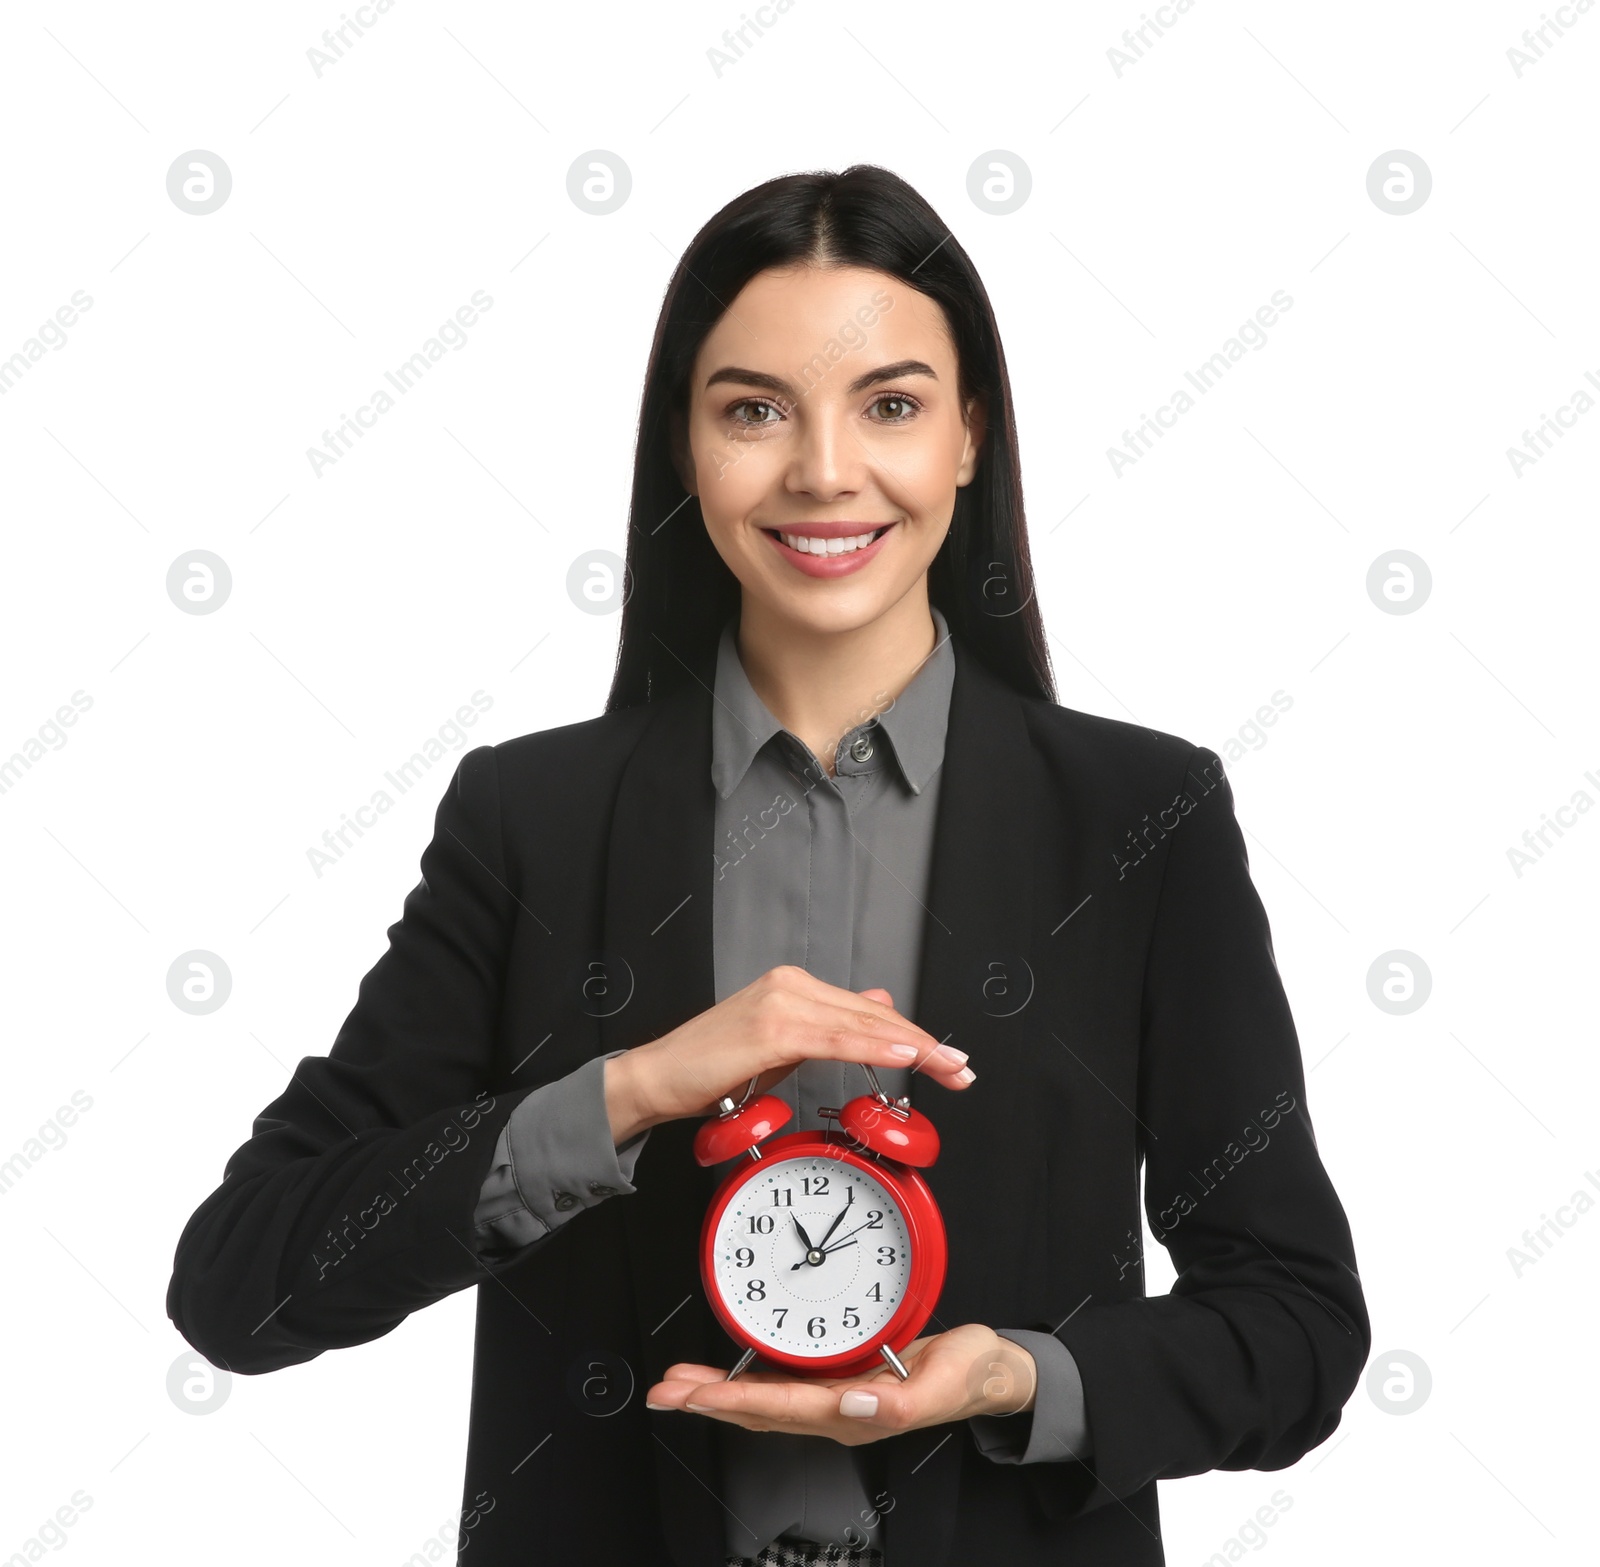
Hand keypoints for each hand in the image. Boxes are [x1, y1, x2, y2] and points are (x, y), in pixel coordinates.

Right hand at [603, 966, 973, 1144]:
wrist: (659, 1078)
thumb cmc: (713, 1068)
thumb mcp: (783, 1044)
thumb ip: (830, 1026)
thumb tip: (877, 1009)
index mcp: (794, 986)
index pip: (870, 1009)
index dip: (913, 1033)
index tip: (947, 1058)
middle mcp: (790, 984)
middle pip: (875, 1013)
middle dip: (924, 1043)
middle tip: (961, 1067)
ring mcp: (781, 1001)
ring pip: (863, 1023)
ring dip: (913, 1046)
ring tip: (948, 1065)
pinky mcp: (772, 1026)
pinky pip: (837, 1038)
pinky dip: (876, 1046)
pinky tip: (906, 1054)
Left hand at [643, 1324, 1035, 1445]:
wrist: (987, 1372)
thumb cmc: (971, 1374)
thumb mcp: (950, 1379)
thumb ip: (904, 1400)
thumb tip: (855, 1406)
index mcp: (858, 1414)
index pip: (785, 1409)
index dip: (738, 1401)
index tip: (700, 1394)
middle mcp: (839, 1411)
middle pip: (762, 1410)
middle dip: (710, 1400)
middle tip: (667, 1390)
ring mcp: (836, 1398)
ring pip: (765, 1399)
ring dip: (719, 1391)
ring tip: (679, 1382)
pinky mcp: (839, 1379)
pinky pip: (781, 1383)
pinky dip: (745, 1378)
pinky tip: (724, 1374)